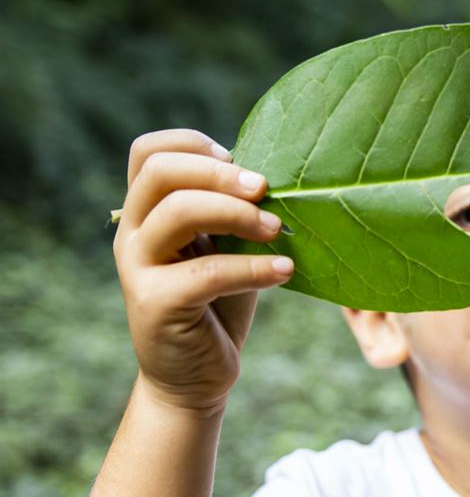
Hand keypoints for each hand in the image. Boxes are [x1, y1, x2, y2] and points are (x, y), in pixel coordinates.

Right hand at [113, 129, 293, 411]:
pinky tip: (285, 272)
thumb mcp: (224, 248)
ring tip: (277, 230)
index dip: (192, 143)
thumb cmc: (218, 304)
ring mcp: (138, 268)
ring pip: (179, 211)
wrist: (195, 377)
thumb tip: (275, 178)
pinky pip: (207, 272)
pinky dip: (253, 268)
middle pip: (161, 172)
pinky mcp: (155, 304)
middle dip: (220, 173)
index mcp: (147, 213)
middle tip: (265, 189)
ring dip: (238, 214)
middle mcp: (133, 234)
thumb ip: (231, 212)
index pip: (148, 152)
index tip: (237, 158)